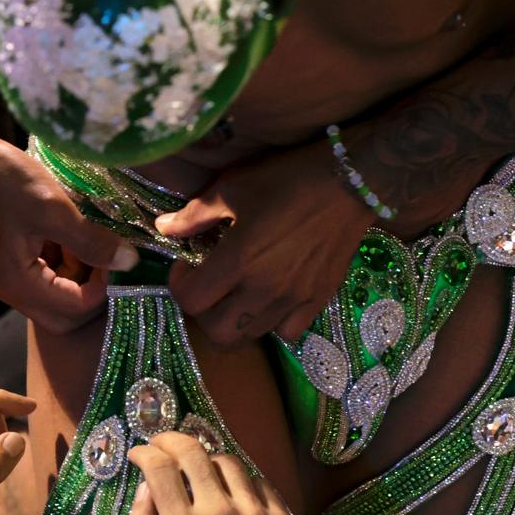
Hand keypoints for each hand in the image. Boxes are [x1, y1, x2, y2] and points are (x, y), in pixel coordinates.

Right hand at [0, 133, 136, 332]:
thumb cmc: (4, 179)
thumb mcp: (54, 209)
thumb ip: (92, 241)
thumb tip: (130, 263)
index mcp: (17, 284)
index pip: (75, 308)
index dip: (104, 287)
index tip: (117, 255)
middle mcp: (8, 290)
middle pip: (63, 315)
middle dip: (91, 290)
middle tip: (105, 257)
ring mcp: (4, 277)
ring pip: (54, 295)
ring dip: (77, 275)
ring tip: (86, 238)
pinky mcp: (5, 261)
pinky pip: (42, 276)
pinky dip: (62, 262)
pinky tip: (69, 233)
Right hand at [122, 431, 301, 514]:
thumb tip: (143, 491)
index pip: (160, 466)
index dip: (145, 452)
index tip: (139, 454)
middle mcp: (220, 511)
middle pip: (194, 451)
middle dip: (172, 440)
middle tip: (164, 444)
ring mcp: (255, 513)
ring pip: (229, 462)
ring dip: (207, 459)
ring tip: (198, 468)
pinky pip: (259, 482)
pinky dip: (240, 480)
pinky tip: (231, 489)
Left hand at [155, 139, 375, 343]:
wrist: (350, 182)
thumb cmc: (287, 179)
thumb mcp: (233, 188)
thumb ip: (195, 214)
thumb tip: (164, 227)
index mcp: (239, 259)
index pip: (191, 300)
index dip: (179, 285)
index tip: (187, 265)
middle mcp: (264, 288)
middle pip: (218, 333)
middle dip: (204, 313)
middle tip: (209, 286)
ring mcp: (293, 299)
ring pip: (251, 336)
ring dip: (235, 319)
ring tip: (238, 293)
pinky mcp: (317, 300)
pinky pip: (287, 333)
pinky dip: (272, 323)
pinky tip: (271, 299)